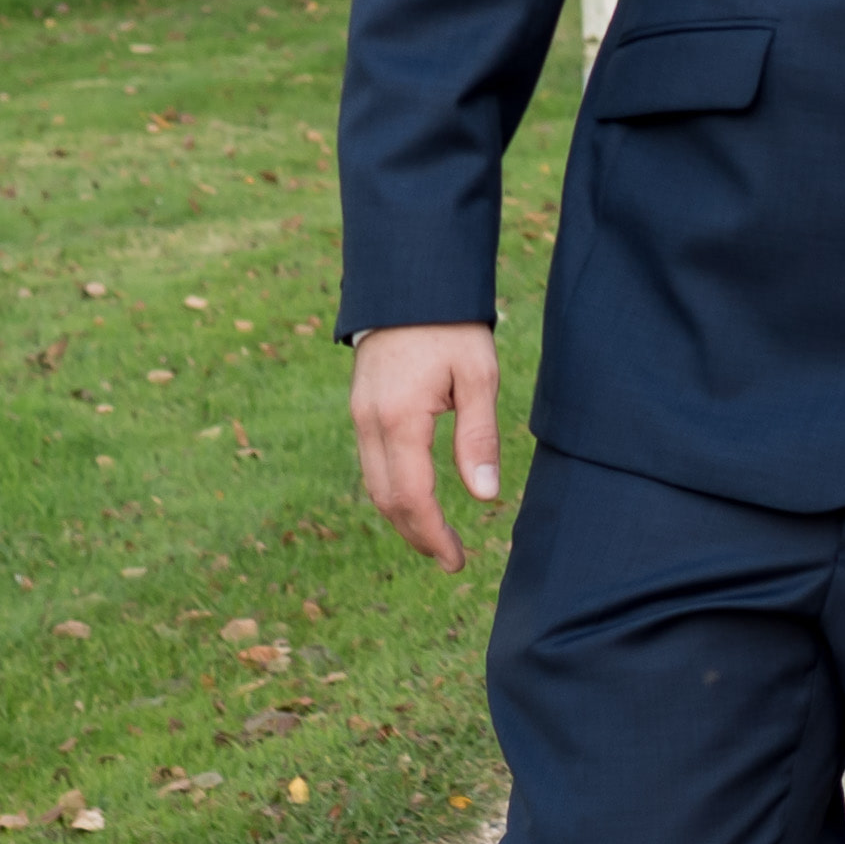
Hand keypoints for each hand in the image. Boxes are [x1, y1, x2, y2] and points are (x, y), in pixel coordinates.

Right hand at [352, 321, 504, 567]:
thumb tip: (485, 496)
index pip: (413, 497)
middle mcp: (369, 423)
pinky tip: (418, 499)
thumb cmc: (451, 327)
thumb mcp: (478, 377)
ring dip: (403, 517)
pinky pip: (372, 464)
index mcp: (400, 419)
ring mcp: (359, 415)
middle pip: (387, 500)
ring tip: (436, 537)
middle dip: (418, 534)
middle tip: (451, 558)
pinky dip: (393, 491)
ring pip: (374, 485)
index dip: (434, 535)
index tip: (457, 560)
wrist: (409, 283)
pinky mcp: (360, 408)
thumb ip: (479, 437)